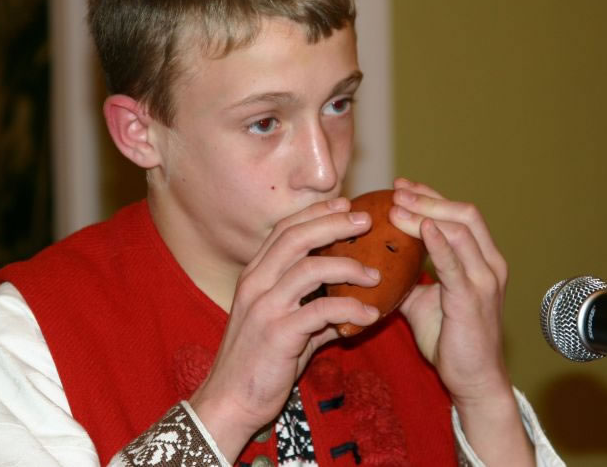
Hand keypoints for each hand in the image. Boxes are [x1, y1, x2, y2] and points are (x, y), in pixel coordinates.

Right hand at [189, 197, 380, 461]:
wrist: (230, 401)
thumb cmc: (259, 362)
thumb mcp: (284, 325)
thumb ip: (312, 308)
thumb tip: (349, 304)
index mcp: (255, 275)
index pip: (285, 230)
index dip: (316, 213)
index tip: (345, 206)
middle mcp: (256, 284)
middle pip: (297, 238)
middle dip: (334, 223)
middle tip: (366, 221)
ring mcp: (265, 307)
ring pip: (310, 268)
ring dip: (349, 267)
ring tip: (376, 275)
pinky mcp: (277, 334)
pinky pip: (321, 311)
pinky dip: (350, 310)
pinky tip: (370, 315)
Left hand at [390, 178, 533, 464]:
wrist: (471, 380)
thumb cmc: (450, 339)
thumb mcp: (423, 299)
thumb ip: (408, 276)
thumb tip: (375, 259)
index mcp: (481, 259)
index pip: (458, 214)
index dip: (430, 195)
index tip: (401, 186)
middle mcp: (489, 264)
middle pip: (463, 213)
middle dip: (428, 197)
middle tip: (396, 190)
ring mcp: (485, 280)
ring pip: (461, 231)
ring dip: (426, 213)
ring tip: (397, 206)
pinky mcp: (473, 300)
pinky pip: (456, 264)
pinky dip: (439, 243)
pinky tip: (421, 228)